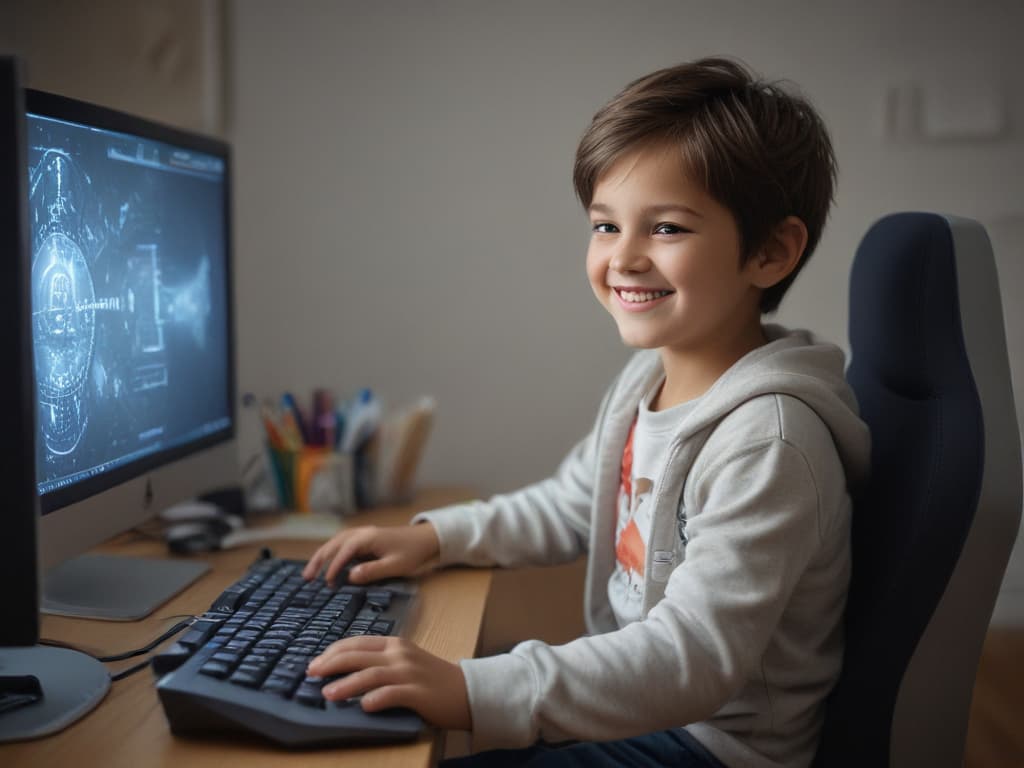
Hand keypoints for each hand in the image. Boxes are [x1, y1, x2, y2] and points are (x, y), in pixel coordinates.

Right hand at [302, 522, 439, 585]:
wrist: (425, 539)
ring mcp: (362, 534)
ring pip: (335, 543)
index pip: (344, 552)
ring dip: (321, 556)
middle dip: (319, 560)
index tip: (327, 583)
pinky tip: (325, 563)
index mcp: (368, 538)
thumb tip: (350, 577)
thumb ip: (372, 571)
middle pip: (333, 544)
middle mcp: (361, 533)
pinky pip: (342, 544)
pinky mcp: (364, 538)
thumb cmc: (412, 552)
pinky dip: (331, 553)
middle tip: (307, 578)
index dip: (333, 567)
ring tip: (309, 573)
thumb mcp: (395, 565)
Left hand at [308, 636, 471, 730]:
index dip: (333, 652)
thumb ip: (381, 663)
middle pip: (358, 655)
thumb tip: (346, 672)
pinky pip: (394, 694)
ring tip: (328, 694)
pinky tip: (364, 706)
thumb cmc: (432, 680)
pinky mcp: (419, 692)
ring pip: (371, 674)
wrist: (466, 691)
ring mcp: (410, 673)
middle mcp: (400, 654)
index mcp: (395, 644)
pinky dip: (377, 698)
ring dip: (347, 684)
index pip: (357, 642)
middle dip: (331, 664)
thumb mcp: (405, 663)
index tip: (315, 663)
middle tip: (312, 674)